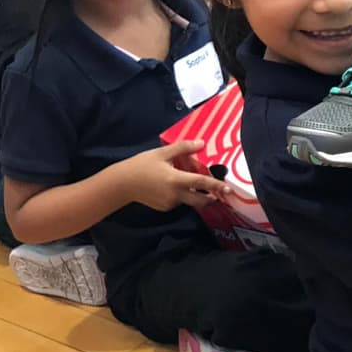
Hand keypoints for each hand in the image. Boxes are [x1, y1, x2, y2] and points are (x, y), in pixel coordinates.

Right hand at [116, 140, 230, 212]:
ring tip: (195, 185)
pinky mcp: (164, 208)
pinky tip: (175, 187)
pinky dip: (182, 196)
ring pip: (189, 201)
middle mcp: (175, 195)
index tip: (229, 189)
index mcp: (176, 180)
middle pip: (200, 200)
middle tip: (220, 192)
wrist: (122, 184)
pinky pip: (178, 203)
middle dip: (212, 197)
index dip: (217, 186)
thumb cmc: (141, 166)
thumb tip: (201, 143)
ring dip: (196, 195)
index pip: (201, 183)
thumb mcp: (162, 153)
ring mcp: (170, 203)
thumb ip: (183, 148)